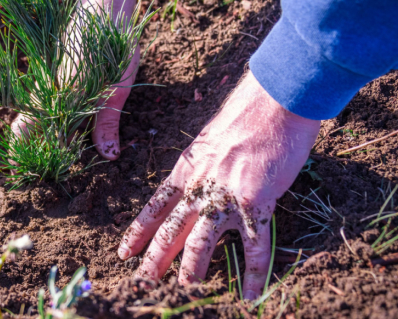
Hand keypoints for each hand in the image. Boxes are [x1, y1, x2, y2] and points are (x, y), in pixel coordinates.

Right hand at [13, 0, 141, 159]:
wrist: (105, 5)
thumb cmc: (113, 45)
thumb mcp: (117, 87)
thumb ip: (107, 122)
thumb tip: (108, 157)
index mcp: (59, 95)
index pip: (29, 132)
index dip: (22, 155)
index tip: (21, 175)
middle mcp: (47, 89)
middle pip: (25, 127)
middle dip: (25, 152)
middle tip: (31, 175)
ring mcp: (47, 79)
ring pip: (32, 115)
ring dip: (33, 138)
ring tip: (41, 160)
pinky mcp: (53, 71)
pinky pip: (41, 101)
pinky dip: (42, 120)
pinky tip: (54, 131)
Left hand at [118, 72, 320, 298]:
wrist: (273, 102)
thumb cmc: (246, 114)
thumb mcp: (210, 139)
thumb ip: (203, 165)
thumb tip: (202, 179)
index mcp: (187, 170)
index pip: (154, 207)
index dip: (138, 233)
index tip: (124, 252)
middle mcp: (199, 186)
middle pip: (170, 230)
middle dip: (154, 259)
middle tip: (142, 281)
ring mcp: (225, 197)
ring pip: (200, 242)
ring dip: (191, 267)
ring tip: (185, 286)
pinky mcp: (256, 203)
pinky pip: (253, 247)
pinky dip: (251, 274)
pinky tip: (248, 294)